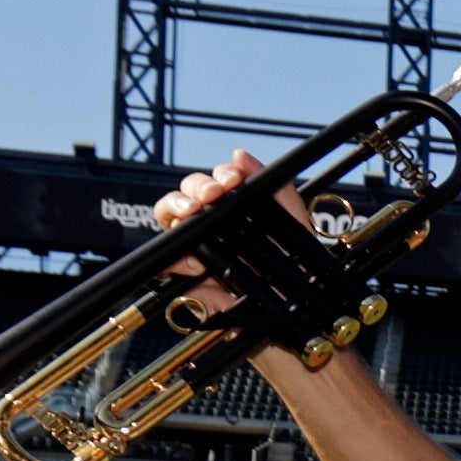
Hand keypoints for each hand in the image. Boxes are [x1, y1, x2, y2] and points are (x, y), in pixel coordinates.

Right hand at [150, 151, 313, 316]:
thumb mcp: (291, 220)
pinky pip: (167, 263)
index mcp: (230, 208)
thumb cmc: (291, 261)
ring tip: (192, 212)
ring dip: (177, 208)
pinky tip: (195, 259)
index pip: (214, 182)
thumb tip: (240, 155)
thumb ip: (273, 185)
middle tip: (212, 194)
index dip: (220, 175)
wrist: (292, 305)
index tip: (232, 180)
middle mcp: (208, 224)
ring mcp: (194, 248)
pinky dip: (176, 258)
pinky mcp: (188, 277)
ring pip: (170, 219)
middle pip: (186, 193)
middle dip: (197, 187)